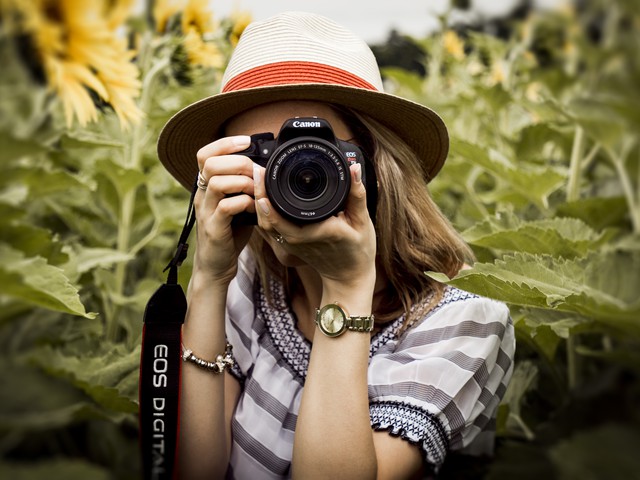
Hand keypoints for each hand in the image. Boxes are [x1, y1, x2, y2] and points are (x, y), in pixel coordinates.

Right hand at [193, 135, 254, 285]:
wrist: (216, 265)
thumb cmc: (230, 233)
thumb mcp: (237, 204)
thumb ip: (245, 187)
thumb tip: (266, 169)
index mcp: (206, 187)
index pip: (204, 154)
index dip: (224, 143)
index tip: (246, 141)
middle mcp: (201, 196)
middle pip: (210, 163)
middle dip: (238, 162)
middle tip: (256, 172)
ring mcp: (205, 212)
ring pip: (217, 182)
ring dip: (243, 182)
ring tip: (256, 191)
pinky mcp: (213, 228)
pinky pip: (226, 207)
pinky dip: (244, 203)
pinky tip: (254, 208)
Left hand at [254, 163, 376, 293]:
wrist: (349, 276)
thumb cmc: (358, 250)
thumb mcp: (363, 221)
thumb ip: (357, 194)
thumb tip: (354, 168)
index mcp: (316, 232)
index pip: (283, 217)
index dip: (268, 198)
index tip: (263, 175)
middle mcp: (299, 240)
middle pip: (267, 218)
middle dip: (258, 193)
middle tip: (258, 170)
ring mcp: (291, 245)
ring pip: (265, 224)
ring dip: (258, 202)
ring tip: (259, 179)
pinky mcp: (289, 246)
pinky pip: (270, 229)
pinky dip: (264, 212)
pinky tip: (263, 196)